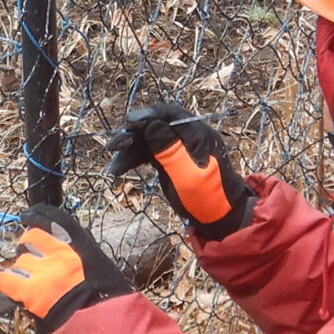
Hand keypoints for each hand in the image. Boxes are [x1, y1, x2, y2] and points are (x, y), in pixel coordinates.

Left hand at [0, 204, 131, 330]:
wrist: (101, 321)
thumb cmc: (110, 300)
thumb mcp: (105, 270)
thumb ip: (87, 262)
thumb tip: (80, 263)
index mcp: (81, 245)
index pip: (55, 219)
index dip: (38, 215)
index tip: (29, 215)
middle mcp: (59, 253)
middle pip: (32, 237)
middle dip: (28, 243)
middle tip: (28, 253)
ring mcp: (42, 271)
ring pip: (21, 261)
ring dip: (21, 268)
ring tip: (22, 276)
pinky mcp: (29, 292)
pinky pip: (5, 280)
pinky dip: (0, 280)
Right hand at [105, 102, 253, 239]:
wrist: (221, 218)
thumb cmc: (209, 199)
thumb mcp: (188, 177)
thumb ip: (170, 151)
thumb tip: (150, 124)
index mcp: (198, 135)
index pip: (170, 115)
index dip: (148, 115)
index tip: (128, 122)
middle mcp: (188, 136)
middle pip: (155, 126)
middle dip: (133, 134)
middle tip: (113, 147)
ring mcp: (179, 148)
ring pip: (148, 140)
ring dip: (129, 150)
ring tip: (113, 167)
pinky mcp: (170, 159)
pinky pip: (148, 153)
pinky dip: (134, 159)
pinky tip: (118, 170)